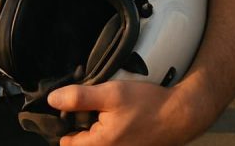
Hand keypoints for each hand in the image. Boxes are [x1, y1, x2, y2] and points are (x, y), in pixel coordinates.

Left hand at [47, 81, 199, 145]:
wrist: (182, 115)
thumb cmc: (147, 104)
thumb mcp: (111, 93)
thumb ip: (79, 98)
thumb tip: (52, 100)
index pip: (67, 143)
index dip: (64, 124)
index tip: (70, 108)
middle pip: (81, 144)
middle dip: (79, 126)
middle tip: (88, 106)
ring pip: (95, 143)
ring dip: (93, 128)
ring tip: (101, 110)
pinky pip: (109, 142)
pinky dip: (107, 130)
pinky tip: (115, 117)